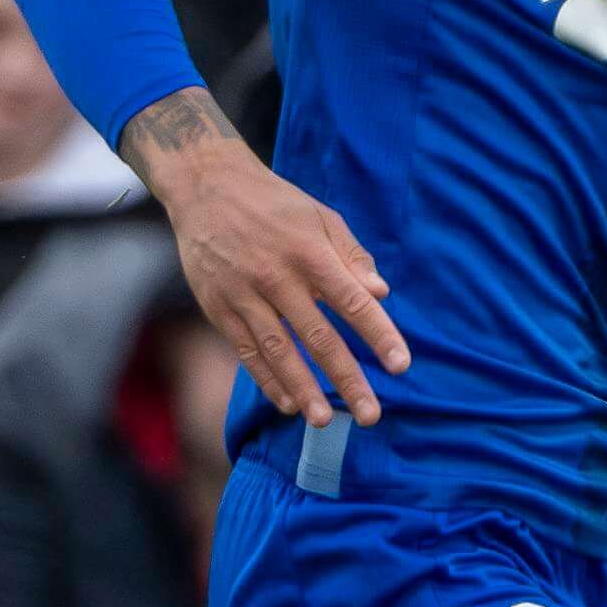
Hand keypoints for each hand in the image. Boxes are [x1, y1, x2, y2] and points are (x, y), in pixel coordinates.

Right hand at [119, 88, 408, 424]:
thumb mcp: (319, 216)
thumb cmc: (274, 203)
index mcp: (309, 250)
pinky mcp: (217, 306)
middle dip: (346, 379)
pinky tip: (287, 402)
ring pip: (278, 351)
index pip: (352, 301)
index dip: (379, 335)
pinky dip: (266, 379)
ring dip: (303, 389)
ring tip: (323, 420)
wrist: (206, 185)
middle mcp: (276, 275)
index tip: (401, 365)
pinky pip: (246, 350)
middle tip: (370, 415)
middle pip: (318, 336)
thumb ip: (351, 255)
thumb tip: (382, 294)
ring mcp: (243, 293)